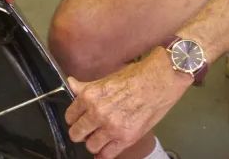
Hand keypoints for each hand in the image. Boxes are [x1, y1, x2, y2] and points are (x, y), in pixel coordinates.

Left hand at [65, 50, 191, 158]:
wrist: (158, 82)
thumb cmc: (134, 77)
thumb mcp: (105, 79)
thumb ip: (86, 86)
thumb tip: (71, 84)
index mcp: (89, 96)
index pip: (70, 116)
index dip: (74, 119)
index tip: (78, 120)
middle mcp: (97, 113)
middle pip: (76, 134)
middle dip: (80, 133)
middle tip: (87, 130)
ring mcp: (111, 127)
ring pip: (90, 146)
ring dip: (94, 143)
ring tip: (99, 137)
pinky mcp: (125, 138)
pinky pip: (107, 155)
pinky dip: (104, 154)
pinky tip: (105, 150)